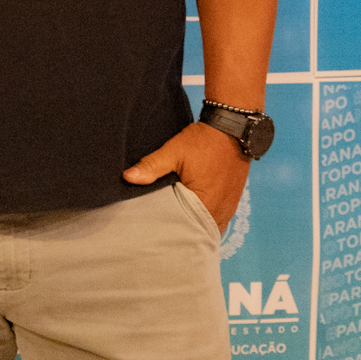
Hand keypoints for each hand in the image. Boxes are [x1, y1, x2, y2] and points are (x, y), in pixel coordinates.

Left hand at [124, 121, 249, 229]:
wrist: (233, 128)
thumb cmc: (204, 141)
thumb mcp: (174, 151)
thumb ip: (152, 166)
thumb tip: (128, 177)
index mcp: (207, 204)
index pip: (185, 229)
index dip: (170, 230)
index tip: (156, 229)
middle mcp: (221, 211)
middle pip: (197, 231)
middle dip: (182, 231)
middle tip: (163, 228)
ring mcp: (229, 207)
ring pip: (208, 226)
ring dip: (195, 225)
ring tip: (176, 223)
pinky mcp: (232, 200)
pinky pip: (217, 218)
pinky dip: (205, 218)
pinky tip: (192, 213)